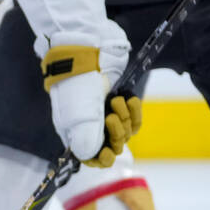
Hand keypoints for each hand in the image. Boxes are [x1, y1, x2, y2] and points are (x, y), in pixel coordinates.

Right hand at [43, 35, 139, 167]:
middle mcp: (91, 125)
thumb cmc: (78, 82)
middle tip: (110, 117)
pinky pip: (134, 119)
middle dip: (116, 133)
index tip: (108, 152)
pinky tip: (130, 99)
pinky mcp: (121, 103)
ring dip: (125, 118)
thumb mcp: (79, 113)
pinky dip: (135, 111)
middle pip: (111, 145)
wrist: (89, 51)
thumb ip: (85, 138)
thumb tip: (90, 157)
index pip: (89, 156)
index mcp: (75, 130)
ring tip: (116, 101)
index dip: (100, 158)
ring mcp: (106, 113)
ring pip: (125, 132)